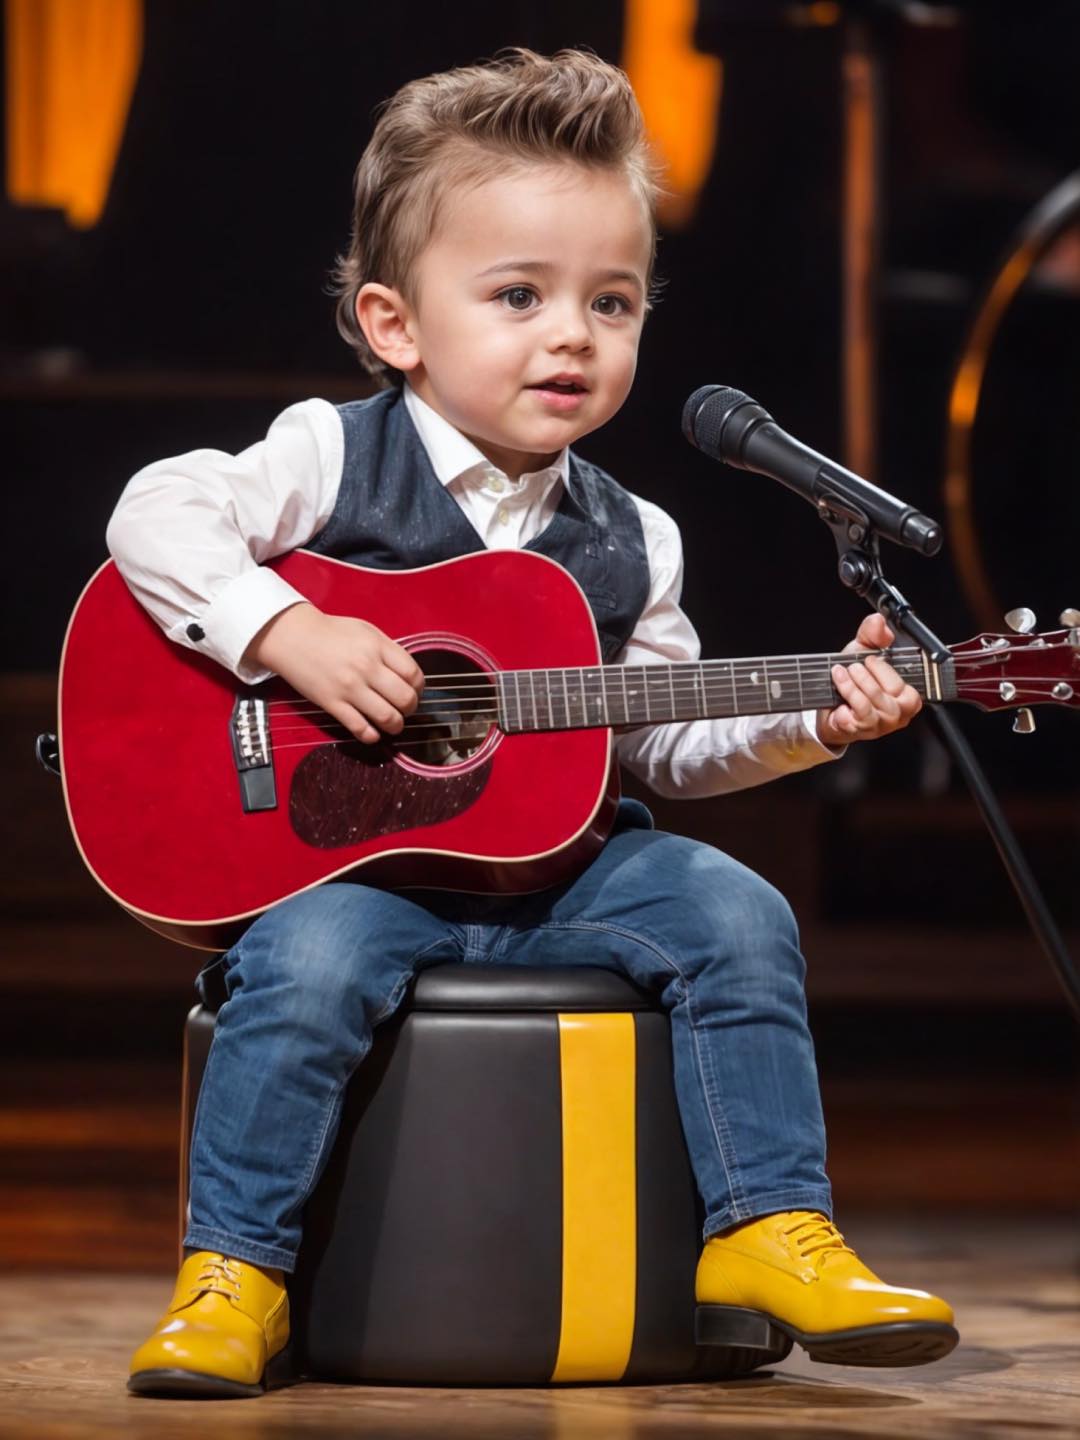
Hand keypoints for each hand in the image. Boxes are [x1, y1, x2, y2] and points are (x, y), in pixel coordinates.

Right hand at [246, 603, 423, 743]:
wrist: (293, 637)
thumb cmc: (331, 633)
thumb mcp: (366, 631)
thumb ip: (388, 651)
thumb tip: (408, 676)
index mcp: (378, 647)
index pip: (414, 675)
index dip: (419, 688)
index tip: (414, 691)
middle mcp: (367, 668)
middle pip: (406, 699)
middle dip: (410, 708)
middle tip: (405, 708)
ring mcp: (349, 688)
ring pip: (388, 717)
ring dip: (396, 725)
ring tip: (393, 724)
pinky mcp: (332, 704)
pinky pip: (360, 728)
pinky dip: (372, 735)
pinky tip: (373, 733)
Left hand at [816, 612, 921, 746]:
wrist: (833, 706)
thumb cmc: (855, 681)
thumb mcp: (863, 652)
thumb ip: (873, 635)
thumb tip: (878, 622)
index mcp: (908, 696)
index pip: (902, 685)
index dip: (882, 669)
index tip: (868, 659)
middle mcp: (898, 714)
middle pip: (885, 695)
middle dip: (864, 676)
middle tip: (852, 667)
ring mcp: (879, 725)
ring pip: (867, 705)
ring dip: (850, 686)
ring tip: (840, 674)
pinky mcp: (860, 732)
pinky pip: (853, 717)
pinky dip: (843, 703)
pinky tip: (838, 696)